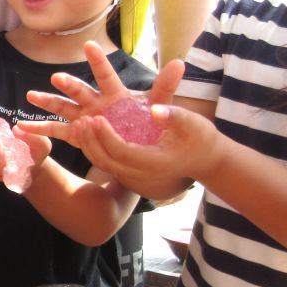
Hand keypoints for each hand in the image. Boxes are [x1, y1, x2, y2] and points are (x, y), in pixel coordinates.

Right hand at [21, 40, 184, 146]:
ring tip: (31, 96)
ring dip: (48, 102)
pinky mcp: (77, 134)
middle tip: (57, 78)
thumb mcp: (159, 105)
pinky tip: (22, 129)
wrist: (143, 147)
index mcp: (115, 93)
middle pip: (80, 90)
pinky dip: (39, 130)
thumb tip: (181, 62)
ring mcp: (84, 117)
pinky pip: (56, 131)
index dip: (98, 61)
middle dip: (68, 84)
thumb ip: (165, 86)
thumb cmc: (148, 124)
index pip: (106, 74)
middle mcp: (96, 102)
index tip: (89, 46)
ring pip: (63, 107)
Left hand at [58, 104, 224, 190]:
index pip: (121, 151)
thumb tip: (156, 109)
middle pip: (106, 160)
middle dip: (91, 140)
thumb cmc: (202, 139)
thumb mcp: (194, 124)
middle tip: (82, 119)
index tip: (97, 118)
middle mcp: (141, 173)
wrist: (206, 161)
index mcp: (154, 162)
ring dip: (88, 144)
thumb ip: (174, 116)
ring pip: (102, 164)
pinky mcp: (130, 174)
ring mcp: (134, 177)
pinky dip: (94, 149)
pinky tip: (88, 132)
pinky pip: (106, 164)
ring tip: (80, 123)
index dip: (106, 136)